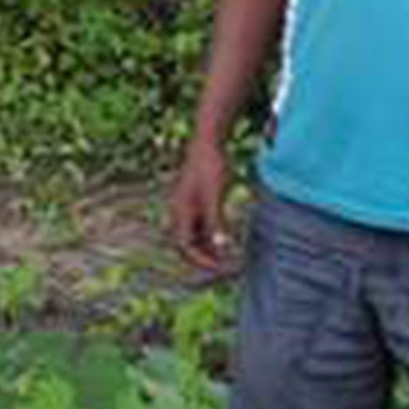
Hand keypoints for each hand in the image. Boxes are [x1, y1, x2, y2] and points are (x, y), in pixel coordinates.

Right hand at [170, 139, 235, 272]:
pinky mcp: (197, 199)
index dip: (199, 259)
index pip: (183, 245)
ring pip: (194, 234)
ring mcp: (188, 205)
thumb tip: (222, 246)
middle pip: (186, 243)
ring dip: (208, 246)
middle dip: (202, 256)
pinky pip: (201, 223)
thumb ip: (216, 221)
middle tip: (222, 267)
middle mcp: (180, 211)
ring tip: (226, 255)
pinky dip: (212, 233)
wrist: (209, 142)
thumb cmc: (210, 166)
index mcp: (180, 211)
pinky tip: (227, 235)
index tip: (218, 267)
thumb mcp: (214, 196)